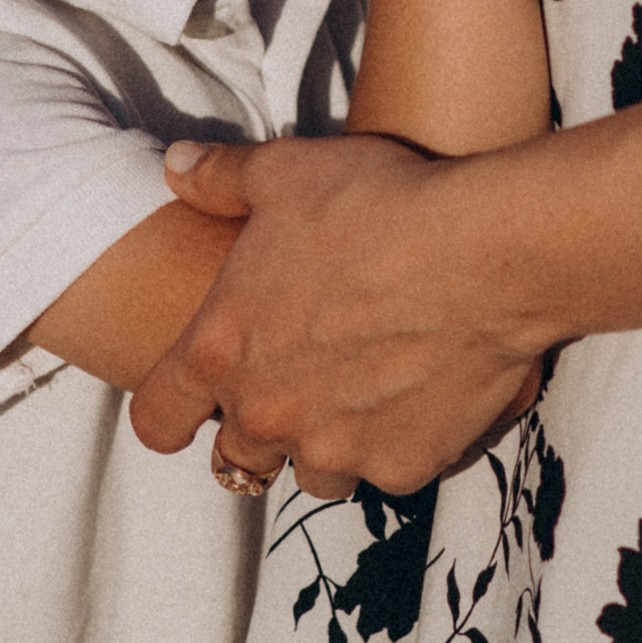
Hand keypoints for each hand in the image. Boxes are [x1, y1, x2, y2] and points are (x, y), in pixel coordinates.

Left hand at [131, 132, 544, 498]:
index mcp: (220, 352)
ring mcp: (336, 449)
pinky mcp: (402, 467)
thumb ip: (220, 179)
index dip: (168, 414)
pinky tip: (422, 396)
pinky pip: (387, 471)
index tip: (190, 407)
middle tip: (297, 385)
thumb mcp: (285, 173)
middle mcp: (268, 416)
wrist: (486, 252)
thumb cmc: (378, 206)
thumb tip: (176, 168)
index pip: (155, 421)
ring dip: (327, 444)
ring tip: (360, 395)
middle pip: (236, 460)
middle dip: (260, 430)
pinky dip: (399, 443)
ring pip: (314, 473)